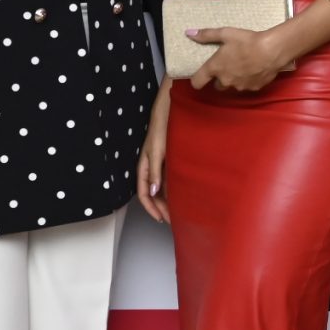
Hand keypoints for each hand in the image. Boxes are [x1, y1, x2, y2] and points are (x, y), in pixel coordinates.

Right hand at [136, 86, 171, 223]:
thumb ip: (156, 171)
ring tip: (179, 211)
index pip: (144, 193)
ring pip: (163, 188)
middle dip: (162, 208)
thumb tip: (154, 191)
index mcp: (144, 167)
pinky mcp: (170, 159)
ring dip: (169, 200)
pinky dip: (175, 189)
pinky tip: (185, 194)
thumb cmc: (162, 127)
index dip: (151, 208)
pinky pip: (171, 179)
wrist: (171, 110)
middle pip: (154, 194)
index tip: (161, 219)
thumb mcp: (158, 151)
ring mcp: (161, 164)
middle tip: (174, 220)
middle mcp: (152, 168)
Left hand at [187, 26, 292, 93]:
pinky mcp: (253, 88)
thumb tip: (188, 33)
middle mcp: (225, 80)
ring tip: (244, 67)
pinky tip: (255, 70)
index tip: (199, 77)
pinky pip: (247, 86)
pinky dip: (248, 80)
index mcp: (215, 68)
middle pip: (217, 86)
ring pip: (233, 86)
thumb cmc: (247, 41)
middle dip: (220, 78)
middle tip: (228, 66)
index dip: (196, 80)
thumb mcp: (226, 33)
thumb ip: (206, 35)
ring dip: (235, 79)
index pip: (197, 82)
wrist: (272, 51)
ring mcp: (239, 86)